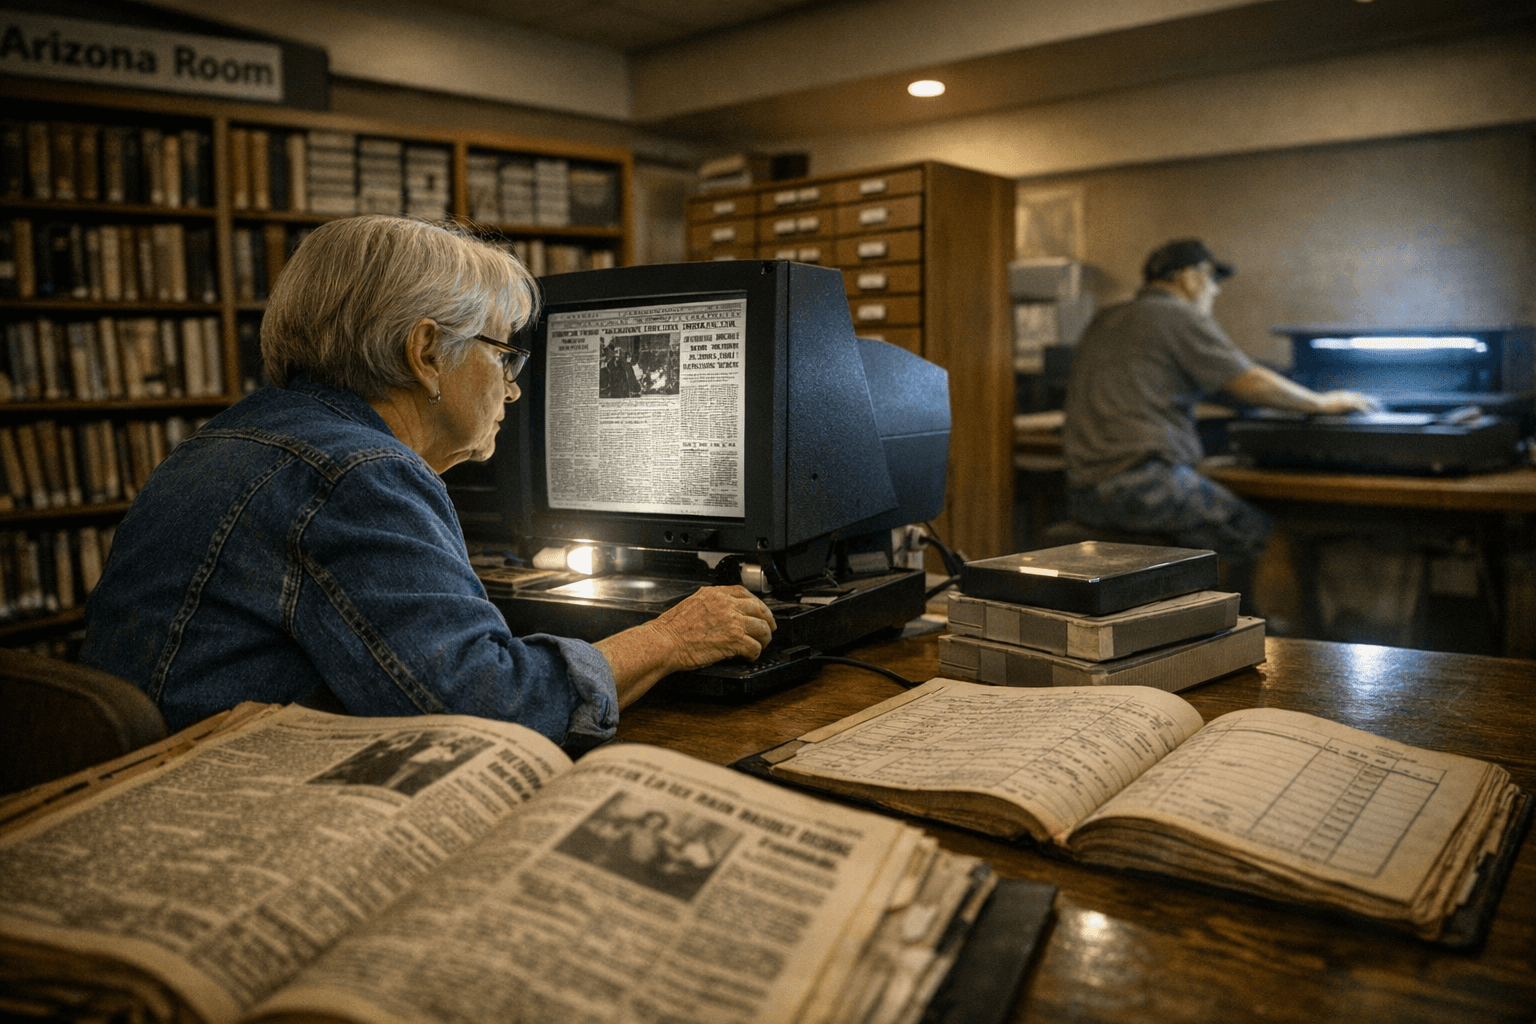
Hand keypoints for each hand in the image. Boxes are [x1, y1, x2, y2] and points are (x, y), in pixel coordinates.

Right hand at [650, 585, 776, 669]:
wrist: (665, 643)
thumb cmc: (671, 629)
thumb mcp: (691, 604)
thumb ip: (710, 605)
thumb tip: (722, 613)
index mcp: (715, 594)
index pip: (744, 592)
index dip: (756, 602)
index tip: (759, 610)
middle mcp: (726, 604)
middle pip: (759, 609)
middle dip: (767, 620)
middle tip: (768, 628)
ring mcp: (733, 621)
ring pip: (762, 627)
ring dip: (764, 638)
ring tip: (761, 644)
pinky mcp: (735, 640)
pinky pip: (755, 646)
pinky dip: (755, 653)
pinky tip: (750, 655)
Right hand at [1315, 390, 1380, 414]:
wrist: (1318, 403)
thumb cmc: (1320, 403)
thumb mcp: (1329, 400)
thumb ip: (1336, 401)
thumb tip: (1339, 404)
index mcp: (1343, 393)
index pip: (1357, 395)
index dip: (1364, 398)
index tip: (1369, 400)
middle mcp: (1347, 394)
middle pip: (1362, 396)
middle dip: (1370, 400)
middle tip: (1377, 404)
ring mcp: (1347, 398)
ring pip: (1362, 400)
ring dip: (1370, 404)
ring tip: (1376, 408)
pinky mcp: (1346, 404)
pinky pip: (1358, 406)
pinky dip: (1364, 409)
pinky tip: (1368, 413)